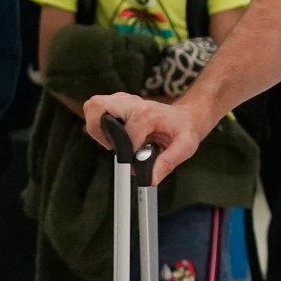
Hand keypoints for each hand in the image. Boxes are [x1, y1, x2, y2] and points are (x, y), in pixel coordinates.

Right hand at [84, 91, 217, 183]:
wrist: (187, 116)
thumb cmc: (185, 129)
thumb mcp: (185, 147)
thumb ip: (167, 163)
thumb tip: (150, 180)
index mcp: (149, 114)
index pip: (125, 132)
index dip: (125, 152)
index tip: (130, 163)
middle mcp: (133, 103)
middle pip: (98, 106)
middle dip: (96, 130)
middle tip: (111, 146)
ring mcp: (125, 101)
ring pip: (94, 105)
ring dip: (96, 126)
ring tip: (112, 142)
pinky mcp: (119, 103)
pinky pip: (99, 109)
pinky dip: (100, 122)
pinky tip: (115, 135)